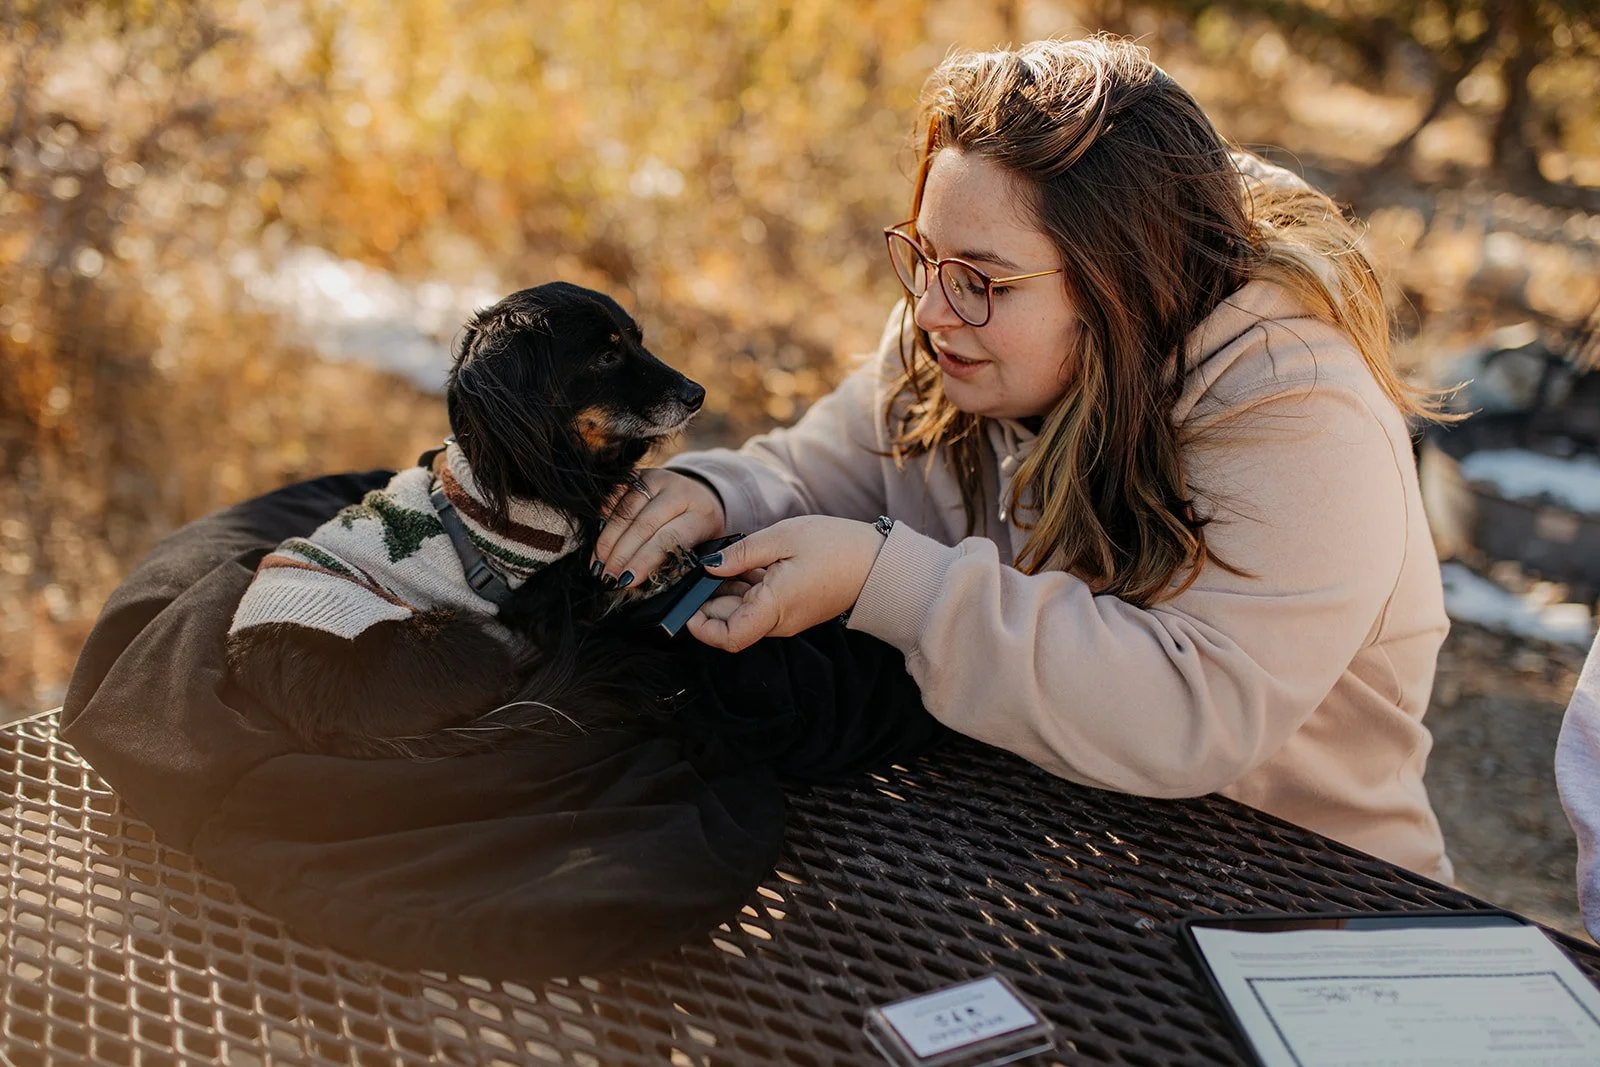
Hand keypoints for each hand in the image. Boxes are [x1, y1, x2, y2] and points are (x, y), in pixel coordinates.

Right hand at [592, 468, 726, 588]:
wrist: (701, 496)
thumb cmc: (697, 531)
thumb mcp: (698, 548)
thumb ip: (674, 563)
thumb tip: (639, 582)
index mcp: (701, 515)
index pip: (669, 538)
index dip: (645, 560)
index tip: (627, 581)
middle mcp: (679, 492)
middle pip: (644, 525)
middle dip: (622, 555)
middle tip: (608, 578)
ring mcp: (657, 479)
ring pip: (625, 511)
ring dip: (608, 541)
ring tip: (598, 565)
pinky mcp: (639, 474)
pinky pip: (614, 496)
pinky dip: (603, 519)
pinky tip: (598, 541)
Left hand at [686, 515, 887, 651]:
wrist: (879, 562)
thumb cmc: (836, 546)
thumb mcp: (784, 537)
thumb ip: (742, 554)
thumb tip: (708, 566)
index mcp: (775, 607)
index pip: (728, 638)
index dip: (701, 627)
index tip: (688, 603)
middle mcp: (779, 622)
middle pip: (730, 624)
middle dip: (709, 602)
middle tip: (698, 571)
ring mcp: (786, 618)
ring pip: (743, 614)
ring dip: (727, 593)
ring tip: (724, 563)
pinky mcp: (792, 610)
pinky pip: (760, 607)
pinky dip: (745, 590)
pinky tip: (744, 566)